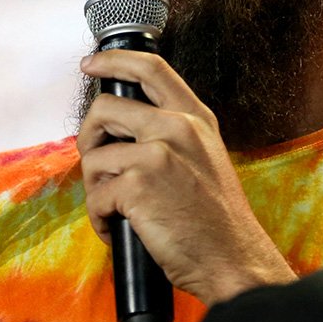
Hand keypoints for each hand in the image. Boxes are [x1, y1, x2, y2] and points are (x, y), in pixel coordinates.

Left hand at [76, 50, 295, 304]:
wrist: (233, 261)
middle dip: (89, 139)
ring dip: (97, 189)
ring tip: (118, 210)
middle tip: (98, 166)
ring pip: (94, 157)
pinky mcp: (138, 185)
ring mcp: (156, 153)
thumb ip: (174, 133)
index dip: (113, 60)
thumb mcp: (207, 157)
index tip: (90, 64)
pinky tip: (120, 229)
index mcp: (195, 118)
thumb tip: (125, 125)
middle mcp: (177, 128)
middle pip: (104, 108)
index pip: (150, 68)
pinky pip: (96, 196)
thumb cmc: (217, 220)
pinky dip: (101, 219)